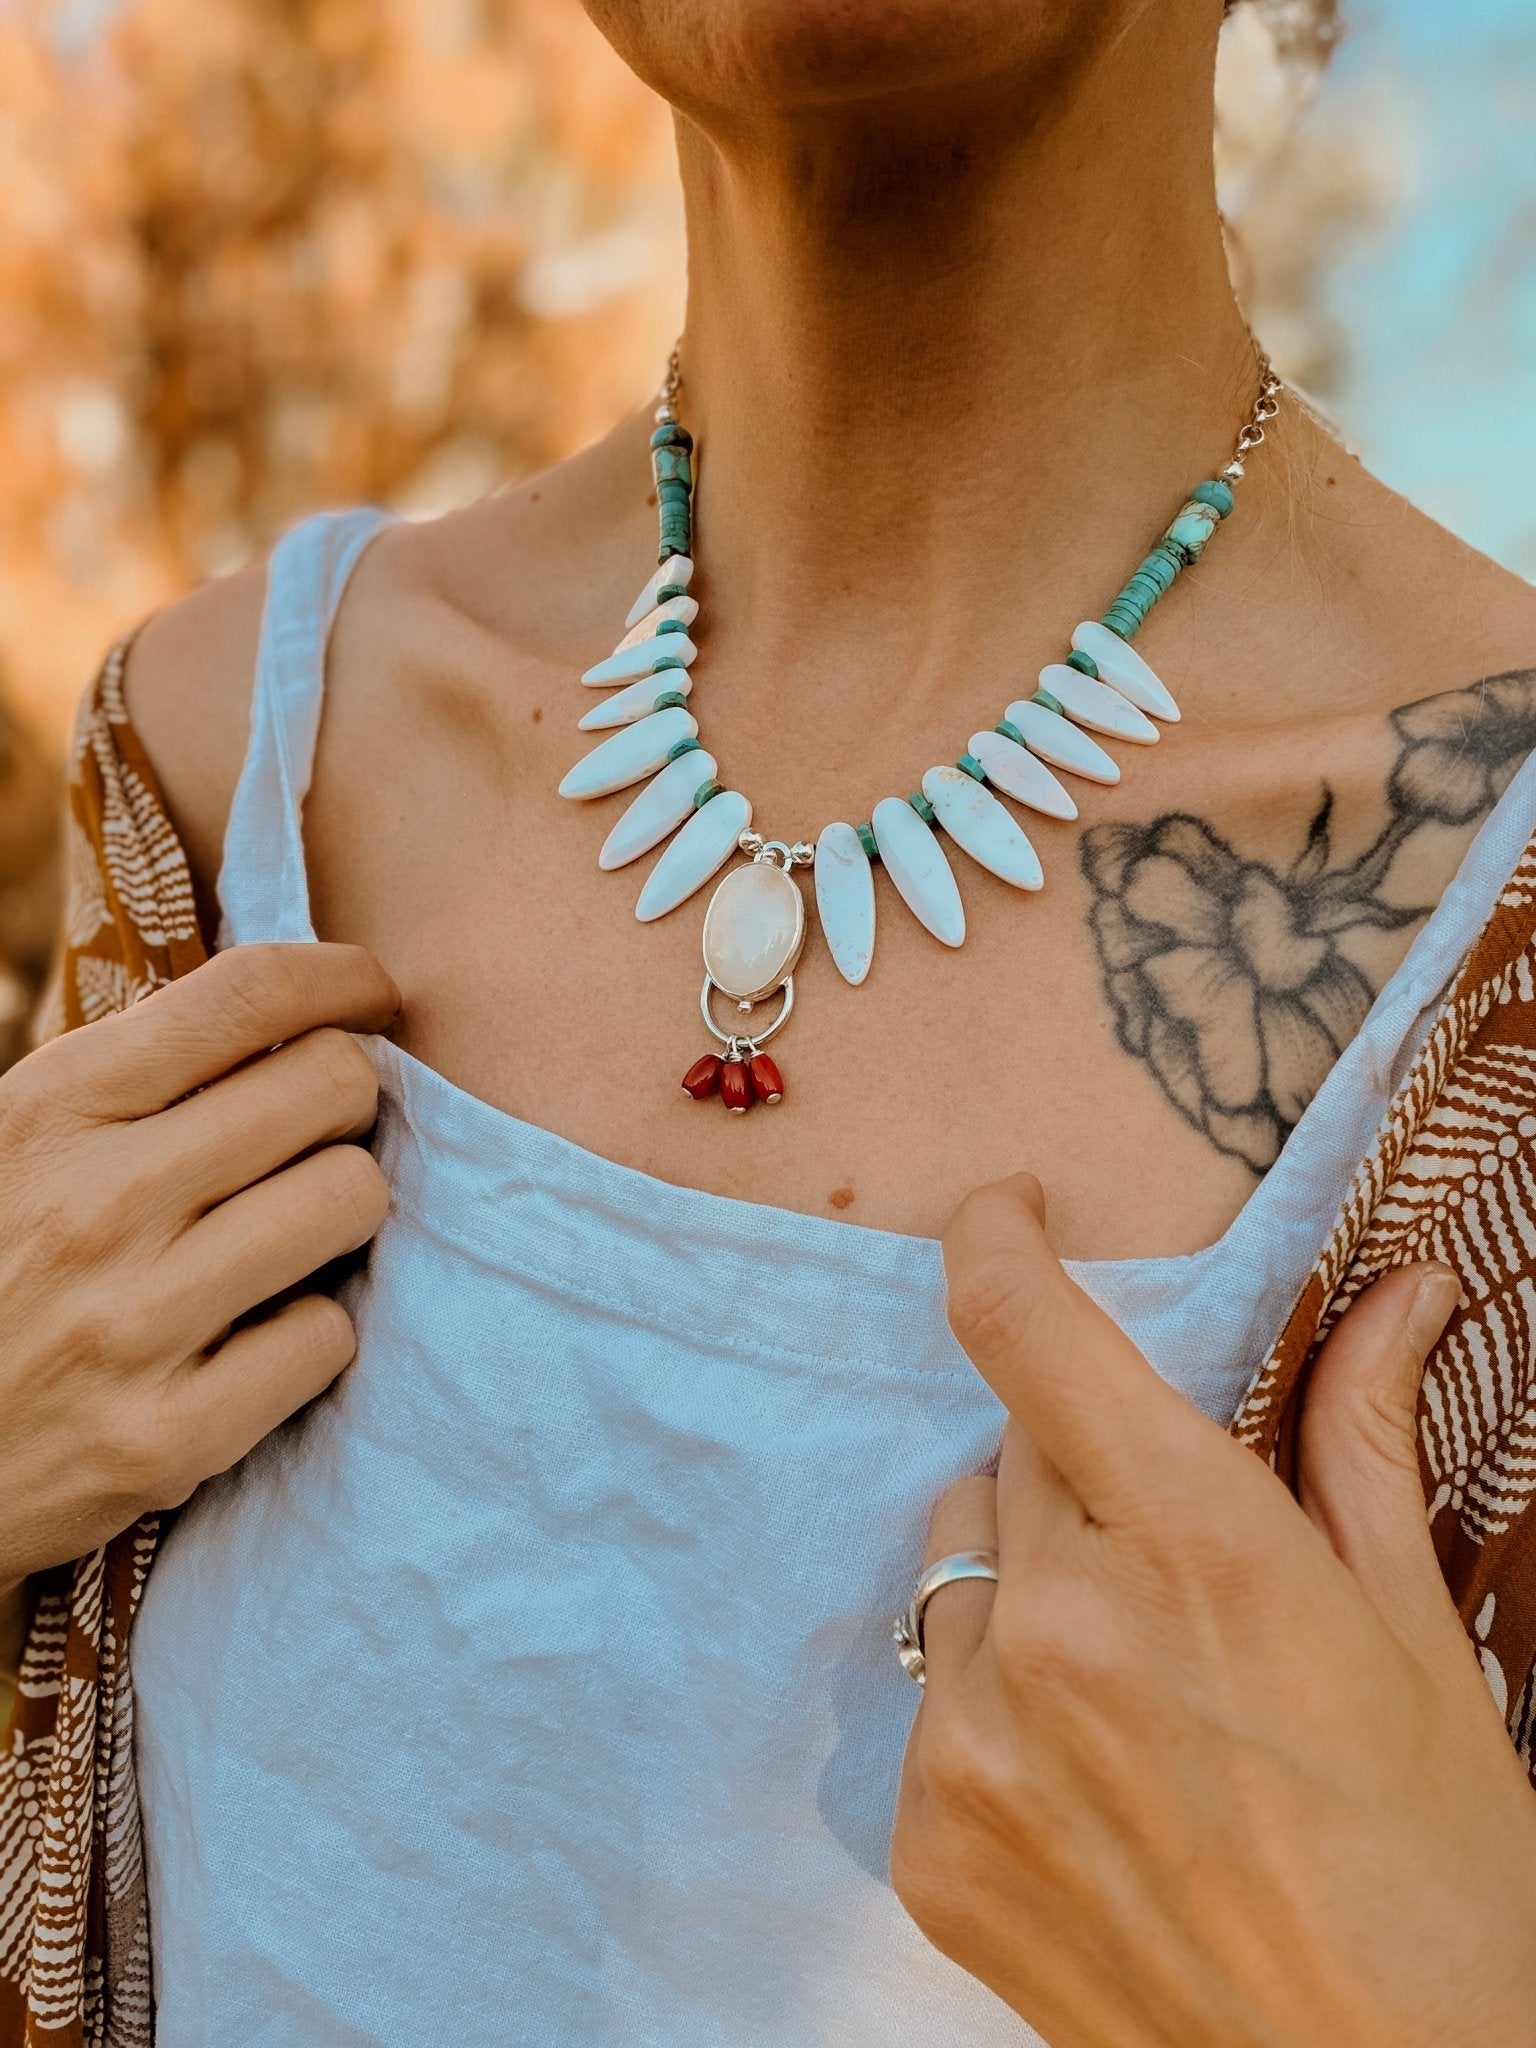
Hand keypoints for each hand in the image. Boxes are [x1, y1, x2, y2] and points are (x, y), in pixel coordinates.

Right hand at [0, 943, 398, 1607]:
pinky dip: (308, 1335)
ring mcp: (132, 1324)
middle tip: (318, 1137)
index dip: (345, 978)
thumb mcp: (18, 1142)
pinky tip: (255, 1339)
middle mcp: (94, 1203)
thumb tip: (289, 1003)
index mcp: (52, 1108)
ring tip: (290, 1235)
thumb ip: (134, 1078)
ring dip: (340, 1213)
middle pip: (334, 1084)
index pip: (251, 990)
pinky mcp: (167, 1437)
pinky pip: (328, 1337)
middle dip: (349, 1102)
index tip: (371, 999)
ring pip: (351, 1199)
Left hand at [891, 1174, 1535, 2047]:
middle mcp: (1057, 1626)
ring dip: (1033, 1583)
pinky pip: (938, 1696)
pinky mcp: (929, 1839)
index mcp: (1191, 1546)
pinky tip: (1098, 1781)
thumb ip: (1361, 1440)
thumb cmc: (1443, 1868)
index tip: (1006, 1210)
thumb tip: (1403, 1290)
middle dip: (1083, 1468)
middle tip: (1176, 1556)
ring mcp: (974, 1740)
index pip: (1023, 1326)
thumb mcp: (1412, 1635)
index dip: (994, 1237)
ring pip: (962, 1568)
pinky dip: (1000, 1701)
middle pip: (1008, 1450)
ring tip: (1142, 1690)